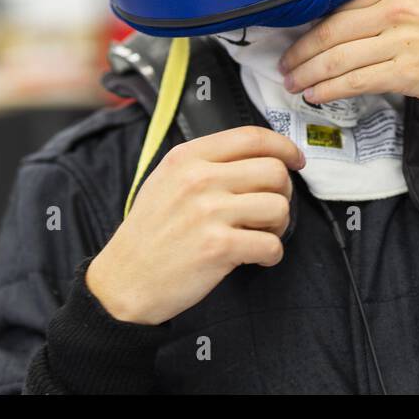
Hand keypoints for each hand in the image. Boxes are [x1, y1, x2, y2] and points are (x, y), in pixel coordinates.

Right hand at [86, 126, 304, 324]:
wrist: (124, 281)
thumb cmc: (150, 233)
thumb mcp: (166, 181)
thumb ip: (206, 163)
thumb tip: (258, 156)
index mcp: (187, 157)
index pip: (251, 137)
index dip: (283, 147)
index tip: (295, 160)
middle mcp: (198, 179)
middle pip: (274, 171)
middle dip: (283, 192)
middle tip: (270, 210)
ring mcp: (208, 213)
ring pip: (279, 206)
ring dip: (280, 225)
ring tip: (261, 234)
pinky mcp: (218, 247)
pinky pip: (271, 244)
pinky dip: (272, 254)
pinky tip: (257, 257)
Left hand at [278, 0, 418, 108]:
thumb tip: (361, 15)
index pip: (342, 3)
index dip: (312, 23)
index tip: (297, 35)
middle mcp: (397, 7)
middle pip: (332, 29)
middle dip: (301, 51)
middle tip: (285, 64)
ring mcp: (401, 39)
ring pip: (338, 57)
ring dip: (309, 73)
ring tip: (294, 83)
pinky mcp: (407, 71)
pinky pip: (356, 80)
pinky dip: (331, 89)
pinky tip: (317, 94)